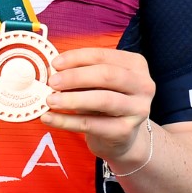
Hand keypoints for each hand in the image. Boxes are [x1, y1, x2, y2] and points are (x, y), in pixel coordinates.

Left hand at [42, 46, 155, 162]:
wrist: (121, 136)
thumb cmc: (104, 100)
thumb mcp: (95, 82)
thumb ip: (79, 73)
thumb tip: (53, 71)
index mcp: (135, 64)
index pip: (103, 56)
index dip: (77, 58)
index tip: (55, 64)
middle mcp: (143, 85)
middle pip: (107, 75)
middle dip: (75, 77)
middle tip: (52, 82)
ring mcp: (138, 109)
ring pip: (103, 100)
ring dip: (72, 99)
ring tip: (50, 101)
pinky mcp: (125, 131)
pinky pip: (92, 124)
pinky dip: (66, 121)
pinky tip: (48, 118)